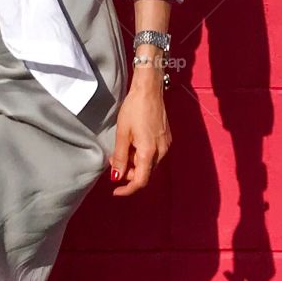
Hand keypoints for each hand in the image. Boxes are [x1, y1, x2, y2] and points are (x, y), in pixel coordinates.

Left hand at [108, 77, 170, 195]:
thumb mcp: (122, 133)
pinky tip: (134, 143)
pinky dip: (143, 155)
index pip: (140, 181)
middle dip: (129, 173)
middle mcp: (161, 151)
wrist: (149, 89)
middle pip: (145, 173)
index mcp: (149, 152)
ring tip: (123, 148)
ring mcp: (166, 145)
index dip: (127, 189)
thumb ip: (120, 157)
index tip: (115, 190)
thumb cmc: (134, 108)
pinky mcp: (166, 138)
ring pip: (150, 164)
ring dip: (136, 163)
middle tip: (114, 160)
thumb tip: (116, 177)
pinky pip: (154, 154)